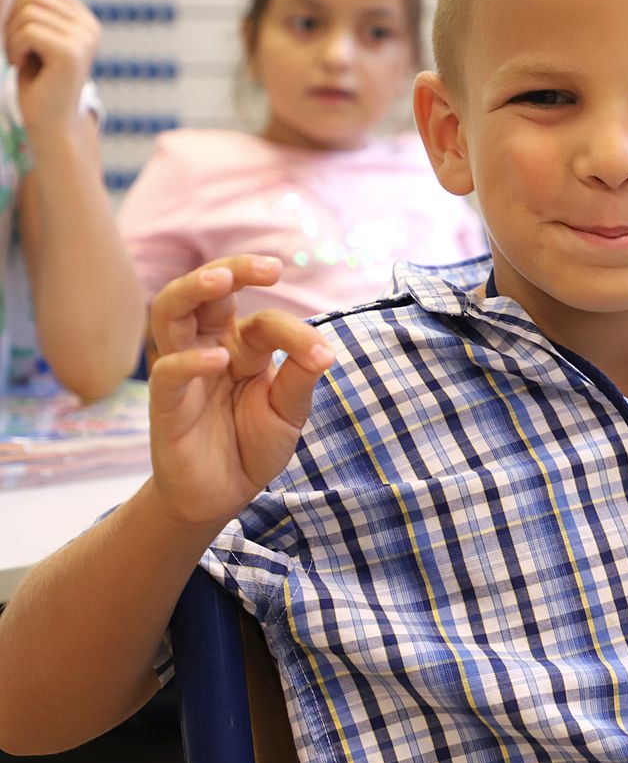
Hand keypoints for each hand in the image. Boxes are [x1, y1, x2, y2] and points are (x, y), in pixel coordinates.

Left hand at [5, 0, 100, 136]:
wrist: (50, 121)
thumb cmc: (39, 79)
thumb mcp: (37, 34)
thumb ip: (40, 3)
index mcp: (85, 20)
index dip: (22, 7)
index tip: (25, 37)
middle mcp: (90, 27)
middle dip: (15, 19)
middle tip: (19, 49)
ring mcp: (84, 39)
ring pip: (28, 12)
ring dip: (12, 36)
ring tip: (22, 58)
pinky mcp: (72, 52)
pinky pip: (28, 31)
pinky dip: (15, 48)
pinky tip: (23, 65)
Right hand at [145, 256, 333, 528]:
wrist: (222, 496)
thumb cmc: (253, 445)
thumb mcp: (288, 412)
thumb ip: (299, 378)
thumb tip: (325, 350)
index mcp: (242, 347)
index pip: (265, 322)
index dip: (296, 332)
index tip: (324, 355)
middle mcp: (209, 348)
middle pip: (207, 292)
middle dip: (234, 268)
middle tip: (270, 266)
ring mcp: (184, 372)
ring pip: (170, 313)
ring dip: (193, 289)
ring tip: (222, 278)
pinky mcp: (166, 404)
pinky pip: (168, 372)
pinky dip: (190, 362)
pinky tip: (219, 361)